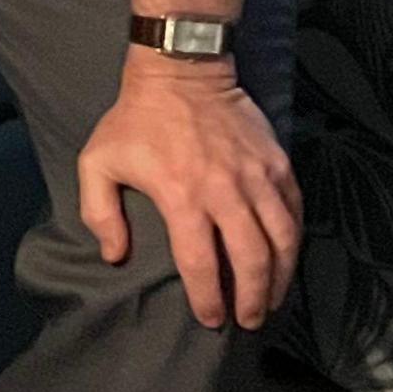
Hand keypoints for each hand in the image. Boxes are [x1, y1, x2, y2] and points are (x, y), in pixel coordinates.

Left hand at [80, 48, 300, 328]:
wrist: (180, 72)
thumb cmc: (135, 121)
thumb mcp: (97, 162)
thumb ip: (99, 213)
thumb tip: (114, 256)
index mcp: (181, 196)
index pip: (200, 262)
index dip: (208, 297)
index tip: (211, 319)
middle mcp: (225, 191)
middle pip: (251, 258)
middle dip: (254, 297)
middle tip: (250, 320)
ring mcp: (258, 177)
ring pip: (283, 239)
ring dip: (282, 275)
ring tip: (274, 299)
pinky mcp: (278, 164)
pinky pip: (295, 211)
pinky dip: (294, 240)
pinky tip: (287, 258)